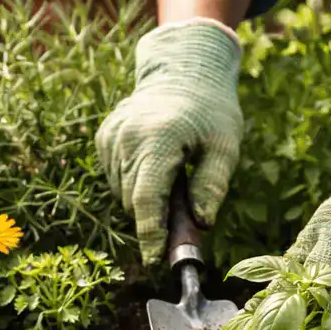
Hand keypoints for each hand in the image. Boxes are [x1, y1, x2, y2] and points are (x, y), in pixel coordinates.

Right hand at [96, 21, 242, 264]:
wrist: (185, 69)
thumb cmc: (211, 112)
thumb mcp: (226, 147)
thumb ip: (212, 185)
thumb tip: (201, 223)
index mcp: (159, 139)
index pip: (146, 199)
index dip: (150, 234)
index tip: (155, 260)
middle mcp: (128, 137)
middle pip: (132, 200)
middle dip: (154, 218)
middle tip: (181, 218)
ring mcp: (112, 135)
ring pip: (122, 191)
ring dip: (143, 198)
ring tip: (172, 179)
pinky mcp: (105, 136)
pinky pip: (115, 176)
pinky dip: (133, 181)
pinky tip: (154, 164)